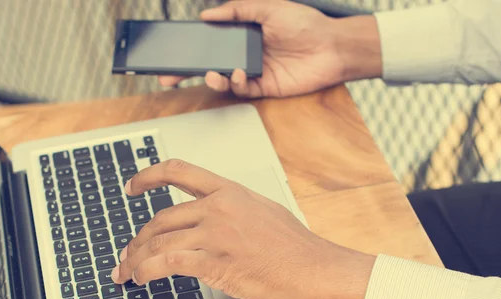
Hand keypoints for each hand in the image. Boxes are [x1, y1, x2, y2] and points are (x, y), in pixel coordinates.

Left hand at [112, 160, 375, 298]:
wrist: (316, 269)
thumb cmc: (296, 246)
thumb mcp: (262, 211)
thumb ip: (231, 210)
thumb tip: (209, 220)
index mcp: (230, 191)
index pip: (179, 171)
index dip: (148, 176)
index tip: (132, 186)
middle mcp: (219, 207)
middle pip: (161, 217)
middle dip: (137, 239)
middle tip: (127, 253)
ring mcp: (216, 233)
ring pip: (159, 240)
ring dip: (136, 258)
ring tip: (127, 271)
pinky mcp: (215, 261)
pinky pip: (168, 261)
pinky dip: (148, 270)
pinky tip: (142, 278)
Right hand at [159, 0, 381, 97]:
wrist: (332, 47)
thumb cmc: (306, 24)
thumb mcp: (269, 7)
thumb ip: (238, 10)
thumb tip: (208, 14)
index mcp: (244, 34)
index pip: (212, 42)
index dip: (192, 48)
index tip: (174, 51)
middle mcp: (246, 53)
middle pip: (210, 64)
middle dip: (188, 72)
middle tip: (168, 77)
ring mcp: (253, 71)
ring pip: (223, 80)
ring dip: (213, 79)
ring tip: (213, 74)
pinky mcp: (264, 87)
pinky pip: (242, 89)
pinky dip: (236, 84)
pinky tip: (238, 75)